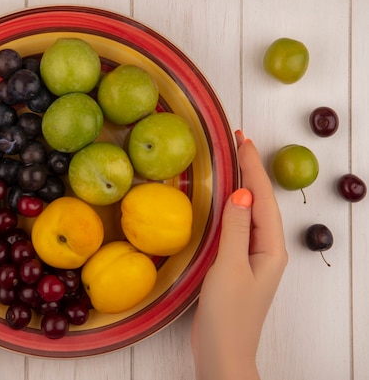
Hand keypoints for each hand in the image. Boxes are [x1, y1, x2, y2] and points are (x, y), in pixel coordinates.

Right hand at [191, 131, 287, 379]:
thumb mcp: (230, 267)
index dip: (252, 167)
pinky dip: (230, 208)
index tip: (242, 139)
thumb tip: (241, 192)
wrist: (222, 352)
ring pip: (248, 213)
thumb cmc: (228, 314)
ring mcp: (251, 258)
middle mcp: (265, 249)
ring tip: (231, 161)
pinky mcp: (235, 266)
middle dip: (250, 170)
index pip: (262, 198)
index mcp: (270, 248)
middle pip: (259, 202)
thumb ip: (235, 229)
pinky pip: (236, 227)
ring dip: (241, 185)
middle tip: (237, 141)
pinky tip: (221, 201)